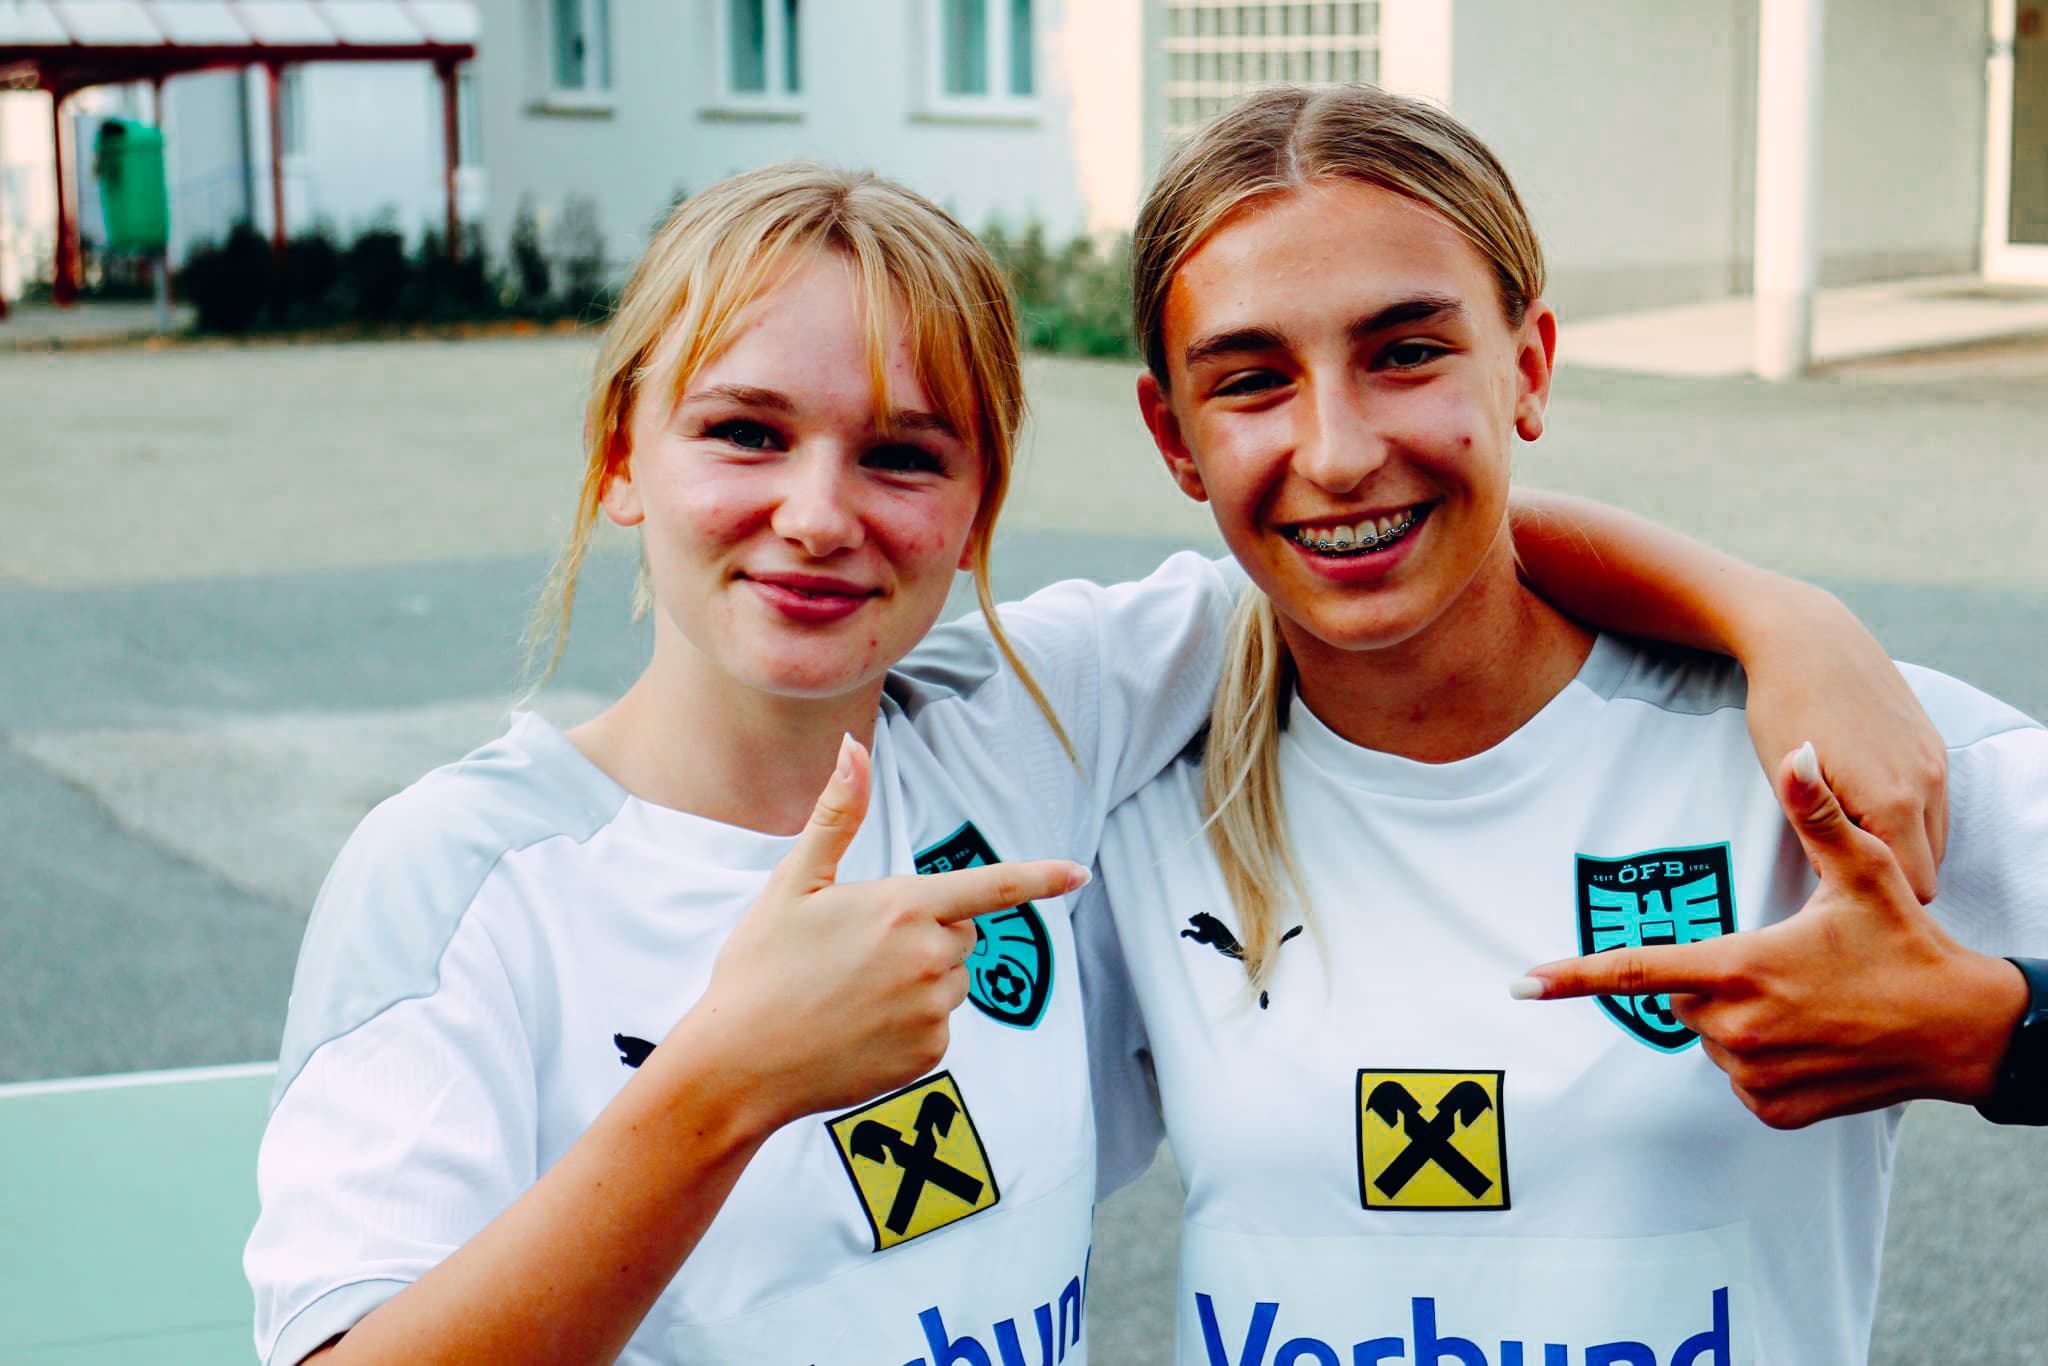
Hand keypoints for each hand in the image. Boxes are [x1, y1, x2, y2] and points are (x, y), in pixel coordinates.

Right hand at [692, 734, 1088, 1125]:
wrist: (739, 1065)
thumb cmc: (760, 969)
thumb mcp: (794, 883)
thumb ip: (838, 815)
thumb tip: (853, 747)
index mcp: (904, 907)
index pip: (990, 886)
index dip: (1040, 877)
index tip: (1080, 873)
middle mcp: (930, 959)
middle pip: (960, 932)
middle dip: (927, 932)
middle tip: (858, 950)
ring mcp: (934, 1011)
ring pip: (951, 980)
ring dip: (920, 979)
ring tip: (853, 993)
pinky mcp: (930, 1055)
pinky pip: (938, 1025)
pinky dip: (909, 1024)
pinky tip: (858, 1028)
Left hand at [1517, 743, 2026, 1128]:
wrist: (1963, 1032)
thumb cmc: (1906, 947)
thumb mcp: (1863, 873)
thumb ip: (1818, 815)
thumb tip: (1798, 753)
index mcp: (1740, 969)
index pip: (1637, 971)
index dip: (1573, 976)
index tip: (1521, 985)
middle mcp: (1738, 1028)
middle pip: (1682, 999)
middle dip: (1712, 980)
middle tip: (1780, 963)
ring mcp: (1756, 1075)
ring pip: (1712, 1039)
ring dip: (1740, 1020)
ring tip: (1807, 1002)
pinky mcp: (1776, 1110)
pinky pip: (1742, 1078)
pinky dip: (1762, 1059)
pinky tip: (1811, 1039)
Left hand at [1737, 584, 1946, 900]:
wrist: (1806, 640)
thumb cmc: (1783, 710)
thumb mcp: (1786, 783)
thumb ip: (1819, 839)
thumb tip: (1833, 881)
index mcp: (1891, 802)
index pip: (1912, 888)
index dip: (1875, 895)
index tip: (1837, 884)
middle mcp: (1926, 784)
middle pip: (1930, 869)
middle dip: (1892, 875)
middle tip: (1840, 862)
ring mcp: (1935, 761)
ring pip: (1936, 838)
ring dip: (1902, 845)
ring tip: (1849, 828)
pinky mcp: (1934, 744)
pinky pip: (1935, 804)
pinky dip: (1909, 816)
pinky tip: (1864, 797)